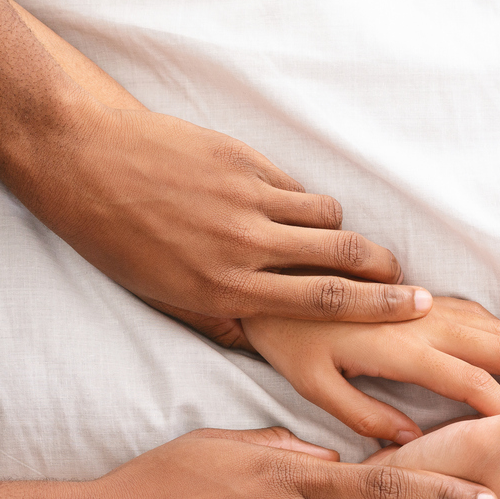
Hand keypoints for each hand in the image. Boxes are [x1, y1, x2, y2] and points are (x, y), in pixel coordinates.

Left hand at [7, 99, 433, 347]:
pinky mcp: (241, 161)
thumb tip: (258, 337)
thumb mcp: (164, 296)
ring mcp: (246, 199)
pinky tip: (289, 209)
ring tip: (345, 244)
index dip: (378, 307)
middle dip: (386, 270)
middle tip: (408, 280)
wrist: (84, 163)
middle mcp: (243, 246)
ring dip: (342, 232)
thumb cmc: (118, 239)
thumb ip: (218, 318)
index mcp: (226, 288)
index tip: (415, 308)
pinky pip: (293, 185)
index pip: (323, 302)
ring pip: (325, 216)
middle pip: (341, 258)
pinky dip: (301, 200)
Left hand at [241, 297, 499, 443]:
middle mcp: (424, 321)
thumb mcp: (316, 386)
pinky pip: (485, 318)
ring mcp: (430, 305)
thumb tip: (410, 440)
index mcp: (399, 348)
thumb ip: (364, 416)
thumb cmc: (291, 340)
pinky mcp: (429, 298)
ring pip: (499, 329)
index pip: (471, 381)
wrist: (276, 278)